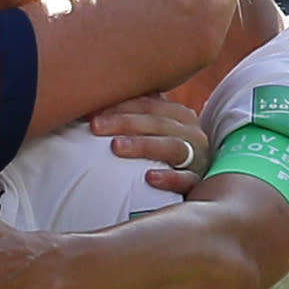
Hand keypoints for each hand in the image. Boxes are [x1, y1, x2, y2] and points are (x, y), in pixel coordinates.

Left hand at [85, 95, 211, 175]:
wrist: (191, 184)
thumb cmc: (163, 157)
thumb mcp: (153, 134)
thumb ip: (134, 120)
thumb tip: (91, 110)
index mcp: (179, 115)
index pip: (149, 104)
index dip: (121, 105)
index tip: (91, 110)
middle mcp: (191, 132)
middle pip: (157, 123)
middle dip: (125, 122)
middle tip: (95, 126)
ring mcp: (197, 157)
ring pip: (172, 146)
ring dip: (143, 145)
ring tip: (116, 147)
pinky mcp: (197, 182)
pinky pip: (186, 180)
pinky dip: (169, 178)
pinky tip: (149, 178)